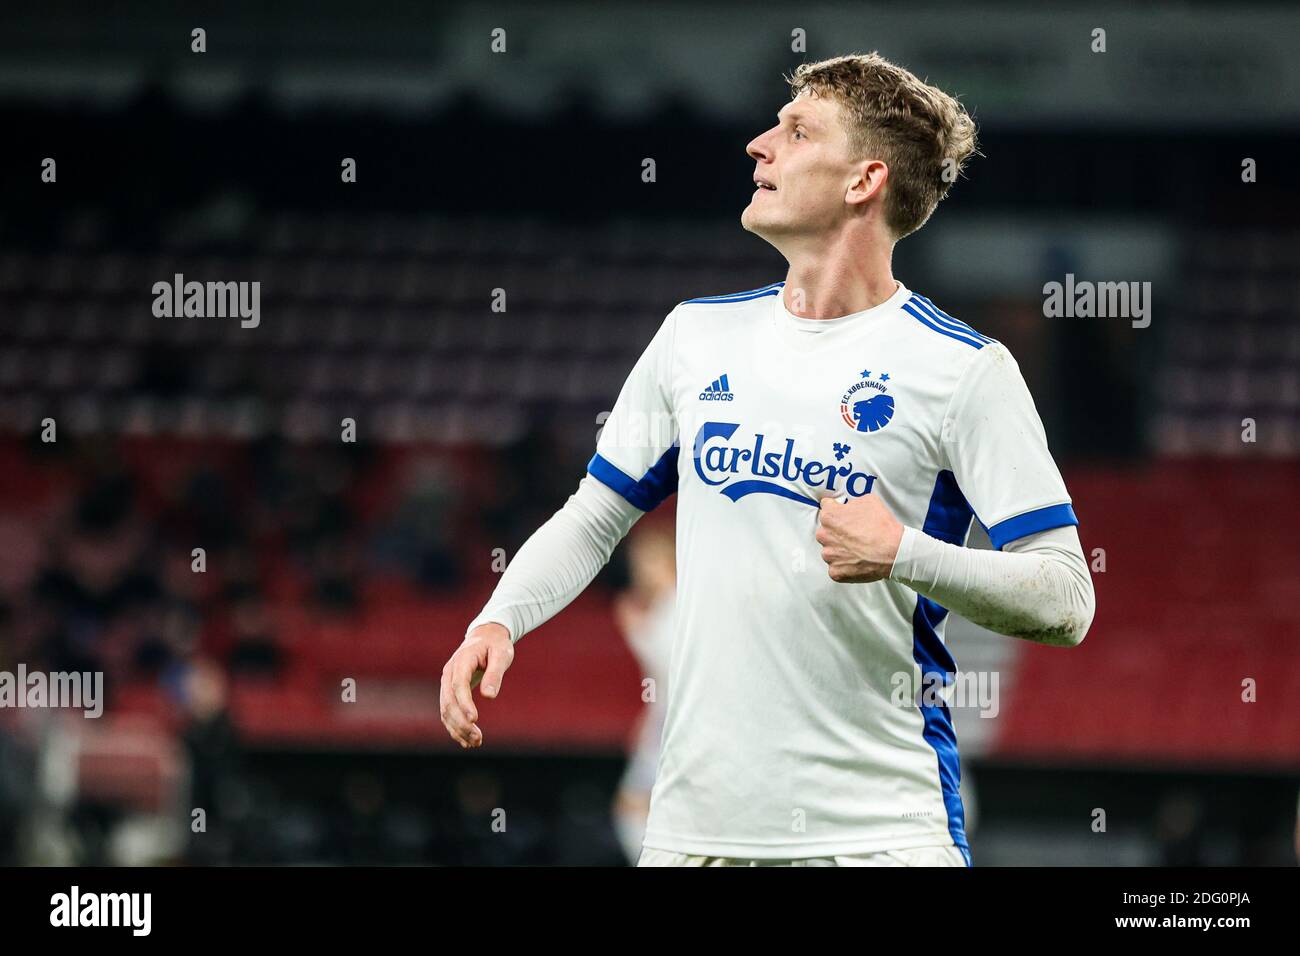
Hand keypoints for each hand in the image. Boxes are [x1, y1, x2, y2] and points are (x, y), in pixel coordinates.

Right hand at [440, 622, 514, 748]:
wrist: (485, 637)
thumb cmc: (496, 645)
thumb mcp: (501, 654)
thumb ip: (495, 673)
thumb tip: (489, 696)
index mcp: (461, 661)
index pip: (459, 685)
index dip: (465, 703)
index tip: (474, 720)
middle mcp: (449, 673)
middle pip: (449, 701)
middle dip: (461, 722)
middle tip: (478, 738)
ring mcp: (447, 683)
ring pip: (446, 710)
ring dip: (458, 728)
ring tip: (475, 743)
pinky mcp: (449, 691)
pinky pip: (448, 712)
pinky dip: (455, 727)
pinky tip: (466, 741)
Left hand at [815, 494, 903, 583]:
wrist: (894, 551)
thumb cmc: (882, 527)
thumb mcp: (868, 500)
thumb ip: (851, 503)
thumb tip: (848, 507)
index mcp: (829, 516)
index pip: (826, 508)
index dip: (837, 510)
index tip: (842, 515)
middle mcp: (824, 535)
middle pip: (826, 531)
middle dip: (837, 532)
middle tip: (854, 534)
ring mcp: (829, 555)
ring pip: (830, 550)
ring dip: (840, 549)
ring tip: (857, 549)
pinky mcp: (835, 572)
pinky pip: (836, 567)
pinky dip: (845, 565)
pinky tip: (857, 560)